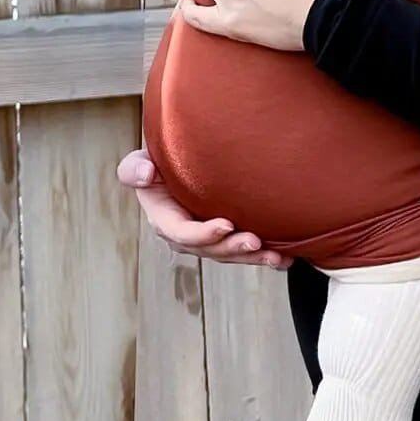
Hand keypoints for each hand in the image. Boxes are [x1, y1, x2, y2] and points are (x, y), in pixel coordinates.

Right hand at [116, 149, 290, 267]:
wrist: (183, 161)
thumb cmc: (160, 160)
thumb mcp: (140, 161)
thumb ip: (134, 168)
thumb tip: (144, 173)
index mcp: (164, 219)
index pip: (181, 232)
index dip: (203, 233)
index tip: (226, 225)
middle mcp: (186, 234)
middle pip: (210, 249)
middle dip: (233, 249)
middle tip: (256, 242)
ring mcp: (208, 238)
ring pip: (230, 253)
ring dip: (252, 258)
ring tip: (276, 257)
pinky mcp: (226, 236)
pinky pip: (244, 251)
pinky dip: (265, 257)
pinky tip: (285, 260)